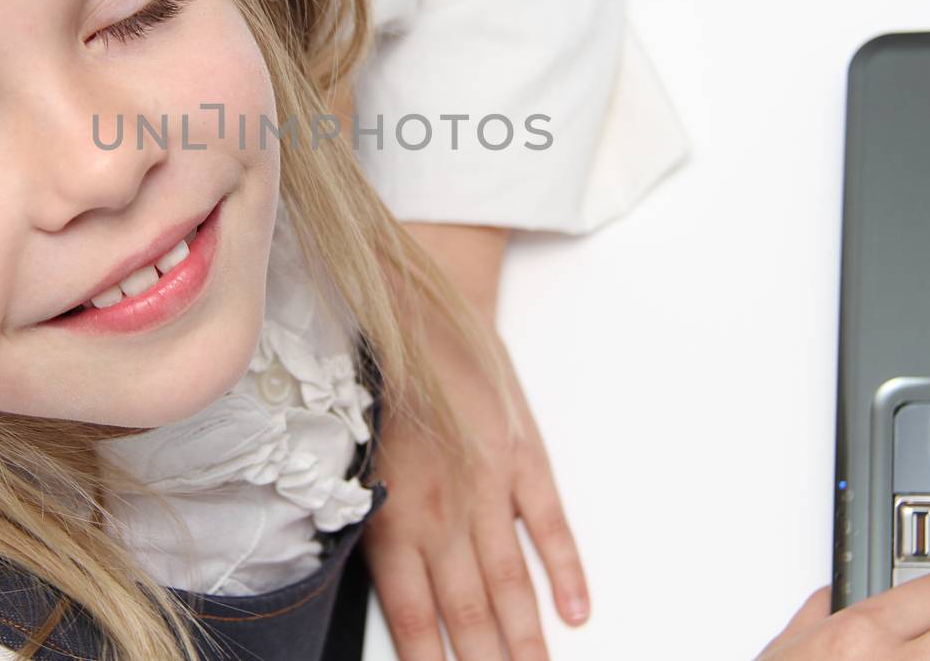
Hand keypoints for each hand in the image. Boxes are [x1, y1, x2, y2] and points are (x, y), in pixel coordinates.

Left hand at [361, 225, 589, 659]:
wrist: (419, 304)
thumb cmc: (381, 381)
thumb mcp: (354, 455)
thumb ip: (371, 518)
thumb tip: (375, 578)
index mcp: (393, 511)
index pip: (411, 610)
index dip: (427, 657)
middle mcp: (441, 506)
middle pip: (466, 607)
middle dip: (482, 660)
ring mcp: (487, 482)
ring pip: (509, 578)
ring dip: (524, 636)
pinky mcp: (523, 456)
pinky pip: (548, 524)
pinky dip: (565, 570)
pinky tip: (574, 611)